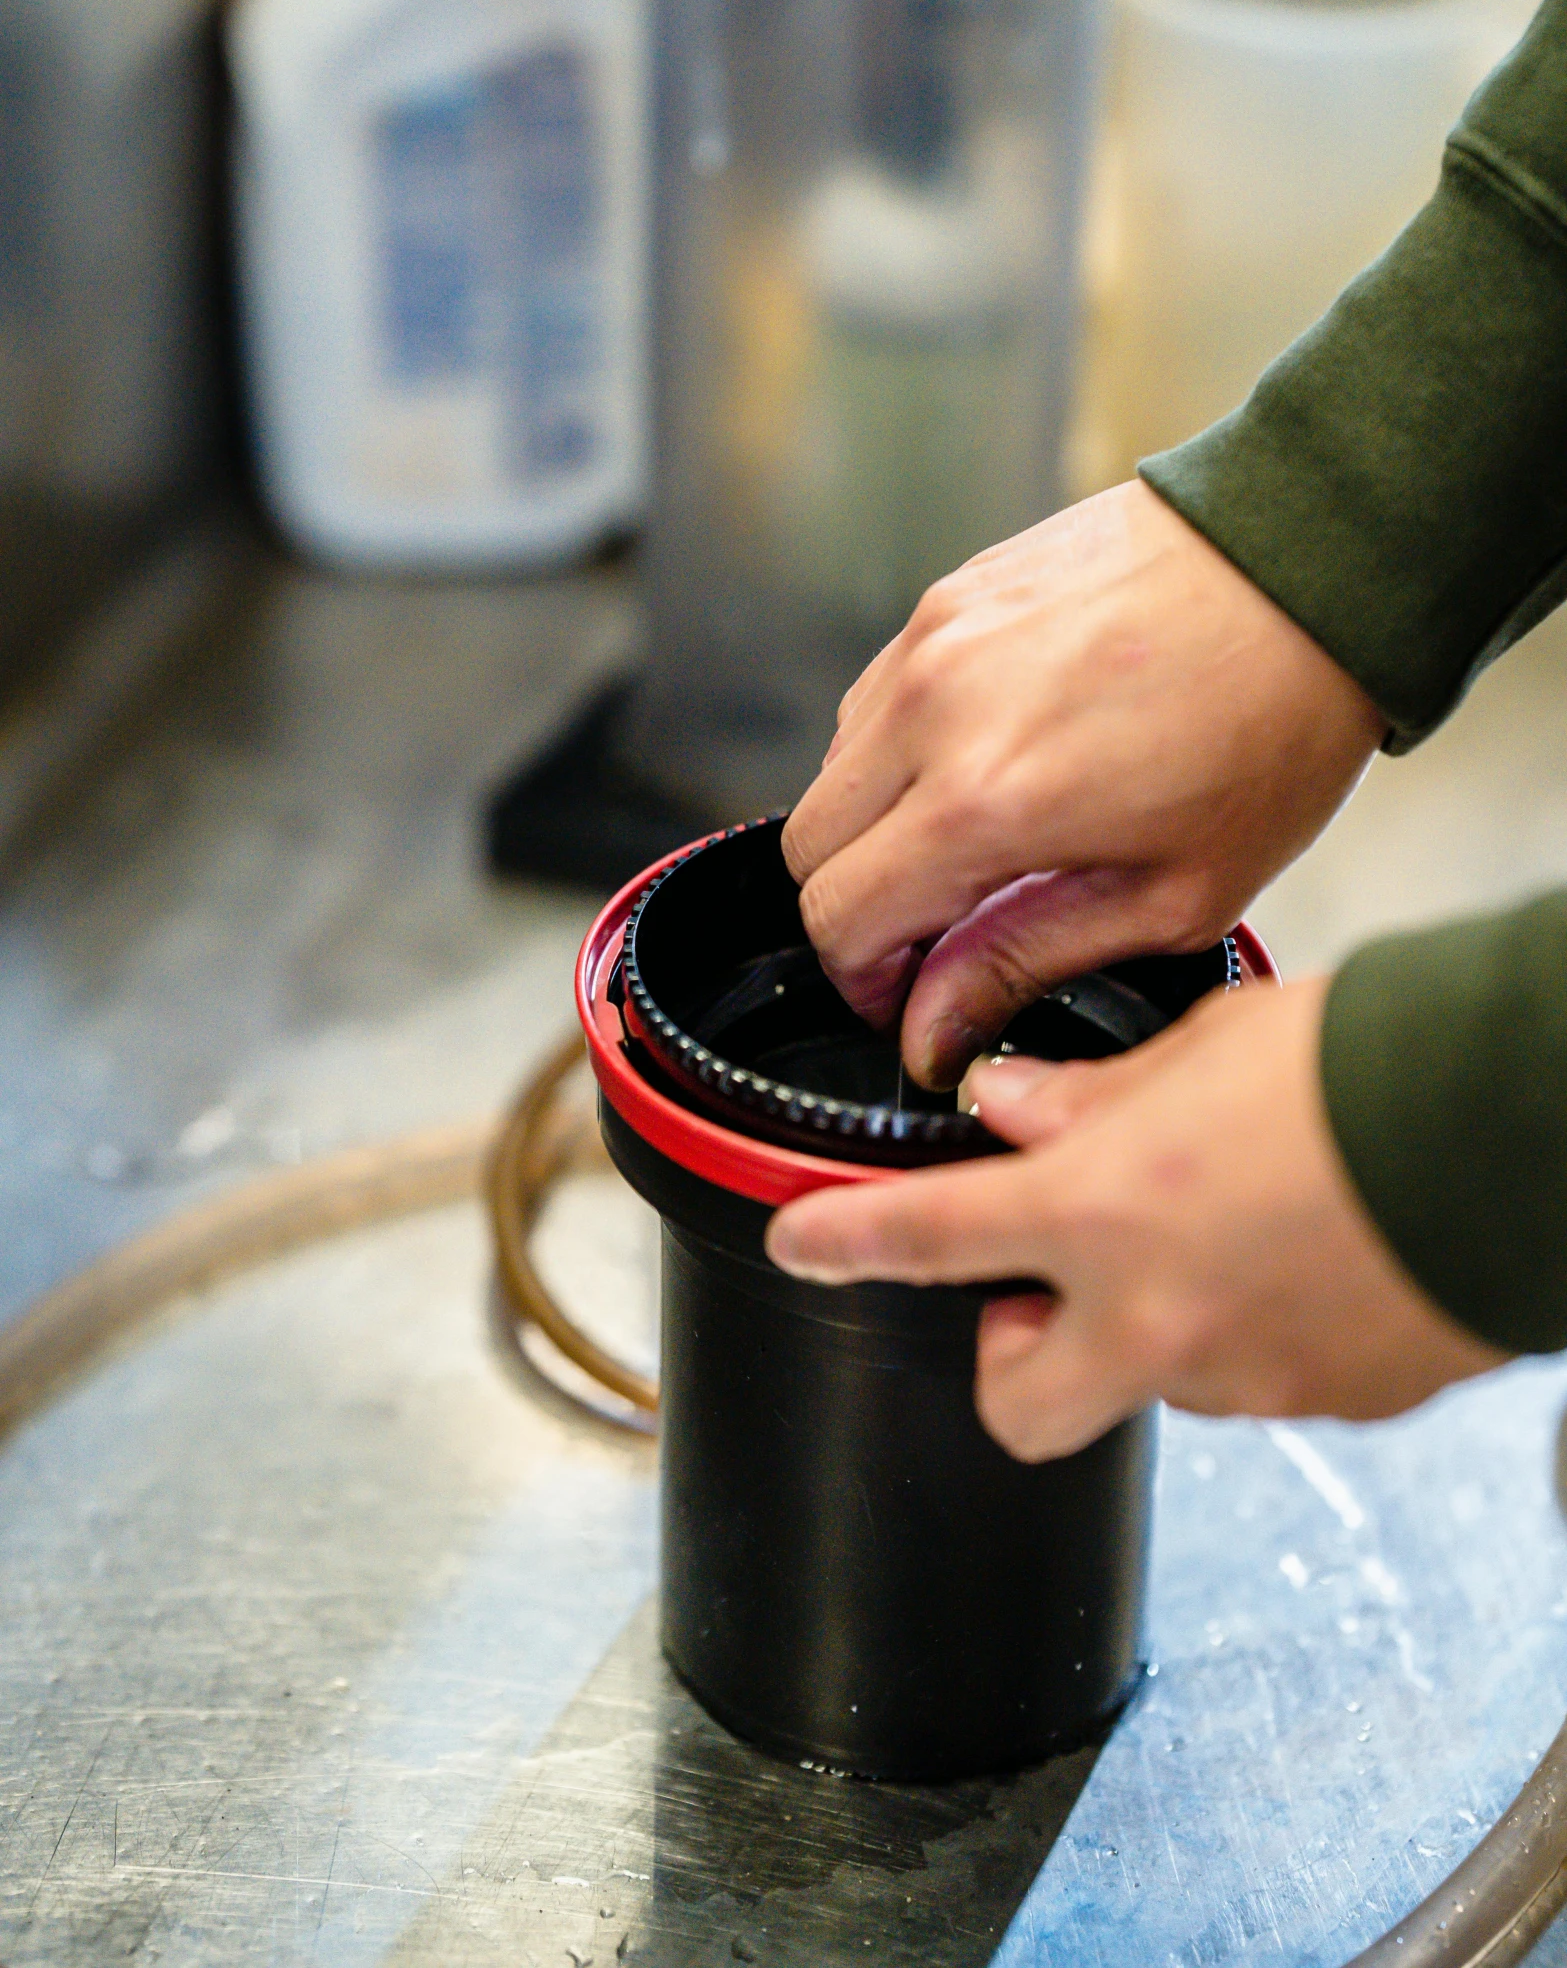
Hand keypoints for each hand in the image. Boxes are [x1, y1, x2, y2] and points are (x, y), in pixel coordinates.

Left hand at [764, 978, 1502, 1460]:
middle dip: (1009, 1357)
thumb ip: (1090, 1095)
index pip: (927, 1235)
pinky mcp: (1328, 1402)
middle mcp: (1157, 1319)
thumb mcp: (1201, 1048)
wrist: (1504, 1133)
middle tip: (1041, 1287)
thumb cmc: (1363, 1069)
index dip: (844, 1241)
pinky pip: (1255, 1382)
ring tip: (1218, 1230)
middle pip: (1018, 1404)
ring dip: (1149, 1328)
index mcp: (1102, 1212)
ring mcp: (1243, 1377)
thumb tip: (1015, 1105)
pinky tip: (1295, 1256)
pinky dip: (1250, 1332)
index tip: (807, 1242)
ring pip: (1147, 1385)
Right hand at [781, 481, 1384, 1085]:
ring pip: (834, 767)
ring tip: (981, 836)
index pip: (837, 916)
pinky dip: (906, 748)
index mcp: (985, 800)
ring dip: (878, 823)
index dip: (861, 979)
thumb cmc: (1271, 728)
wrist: (1311, 570)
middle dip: (856, 907)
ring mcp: (933, 638)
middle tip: (937, 930)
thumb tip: (930, 1028)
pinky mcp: (950, 592)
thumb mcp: (1173, 894)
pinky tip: (995, 756)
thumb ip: (1025, 960)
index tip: (907, 995)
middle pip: (807, 844)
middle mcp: (934, 709)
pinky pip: (878, 695)